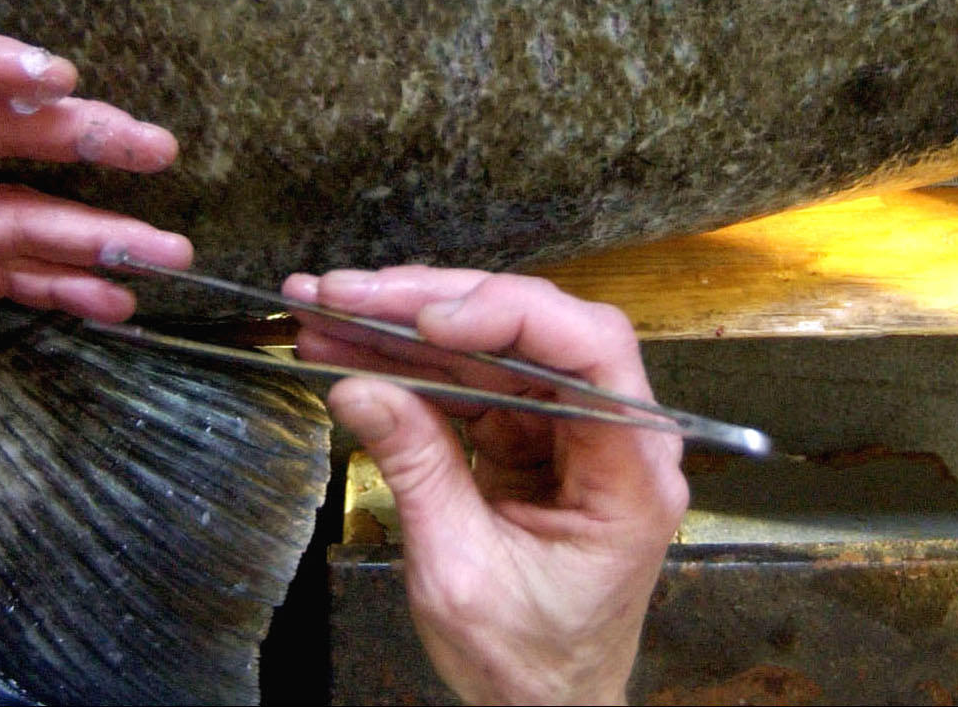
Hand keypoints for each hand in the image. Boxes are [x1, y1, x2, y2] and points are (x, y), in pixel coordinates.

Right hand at [283, 268, 686, 705]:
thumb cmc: (530, 663)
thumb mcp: (461, 574)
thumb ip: (418, 472)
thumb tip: (361, 387)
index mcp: (631, 471)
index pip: (592, 352)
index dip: (510, 315)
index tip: (431, 320)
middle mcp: (614, 433)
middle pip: (533, 329)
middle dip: (432, 305)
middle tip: (347, 294)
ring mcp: (569, 428)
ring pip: (491, 344)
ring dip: (404, 325)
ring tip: (326, 309)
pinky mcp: (529, 433)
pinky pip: (468, 377)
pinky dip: (406, 362)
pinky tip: (348, 345)